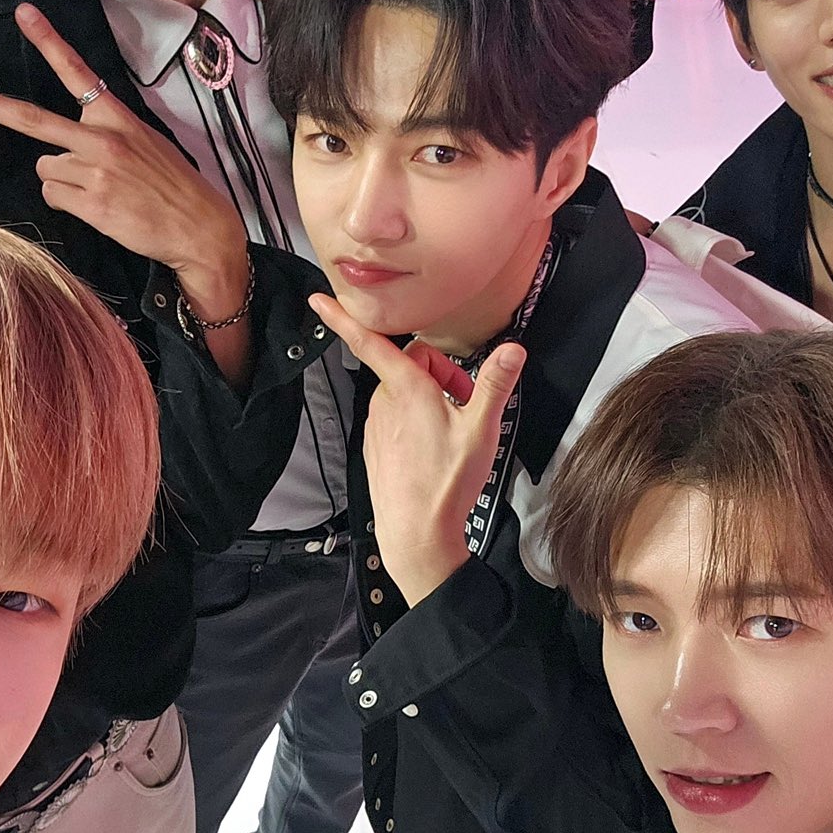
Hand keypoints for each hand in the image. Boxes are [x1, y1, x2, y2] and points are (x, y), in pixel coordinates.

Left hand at [0, 6, 248, 313]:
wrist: (199, 228)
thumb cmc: (173, 186)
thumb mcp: (146, 143)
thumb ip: (105, 134)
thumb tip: (63, 147)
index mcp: (117, 118)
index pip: (77, 72)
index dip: (49, 41)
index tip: (25, 14)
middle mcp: (101, 140)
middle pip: (33, 120)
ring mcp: (93, 173)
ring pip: (46, 168)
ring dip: (62, 179)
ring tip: (98, 190)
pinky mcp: (90, 204)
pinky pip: (54, 195)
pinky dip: (68, 202)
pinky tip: (99, 207)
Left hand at [312, 291, 524, 605]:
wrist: (417, 534)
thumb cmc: (447, 482)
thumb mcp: (481, 429)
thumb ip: (495, 383)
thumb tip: (514, 348)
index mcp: (407, 389)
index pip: (370, 342)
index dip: (342, 318)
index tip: (318, 298)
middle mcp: (384, 403)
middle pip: (412, 365)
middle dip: (441, 374)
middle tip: (466, 404)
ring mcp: (377, 425)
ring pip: (405, 392)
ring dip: (431, 398)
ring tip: (453, 430)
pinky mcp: (376, 445)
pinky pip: (396, 417)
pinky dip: (417, 420)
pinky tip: (435, 447)